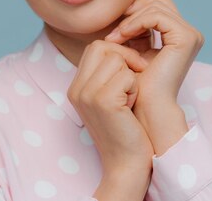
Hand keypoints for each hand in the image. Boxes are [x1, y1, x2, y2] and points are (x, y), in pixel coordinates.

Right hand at [67, 40, 152, 199]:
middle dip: (125, 57)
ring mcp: (87, 94)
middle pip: (103, 47)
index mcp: (76, 87)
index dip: (117, 52)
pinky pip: (127, 76)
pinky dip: (135, 88)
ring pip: (117, 59)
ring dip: (131, 76)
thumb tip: (120, 47)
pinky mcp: (104, 101)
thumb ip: (107, 74)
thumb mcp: (110, 97)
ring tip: (130, 97)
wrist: (126, 163)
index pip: (95, 47)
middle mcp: (77, 89)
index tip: (131, 70)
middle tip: (135, 79)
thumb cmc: (125, 129)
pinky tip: (131, 106)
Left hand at [104, 0, 203, 153]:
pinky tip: (123, 36)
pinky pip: (157, 16)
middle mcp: (189, 34)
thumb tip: (125, 8)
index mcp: (178, 36)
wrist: (145, 106)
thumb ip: (135, 29)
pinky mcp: (186, 38)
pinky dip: (136, 22)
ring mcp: (191, 35)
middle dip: (133, 13)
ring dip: (130, 19)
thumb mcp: (134, 49)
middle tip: (114, 32)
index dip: (133, 14)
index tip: (114, 31)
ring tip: (115, 38)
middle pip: (158, 3)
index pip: (155, 8)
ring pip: (156, 7)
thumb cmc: (136, 83)